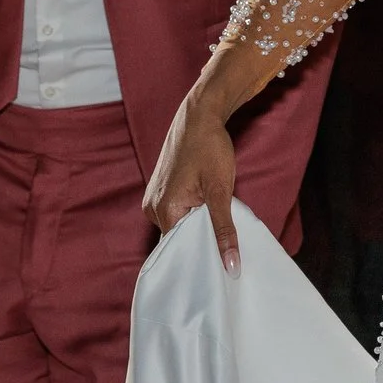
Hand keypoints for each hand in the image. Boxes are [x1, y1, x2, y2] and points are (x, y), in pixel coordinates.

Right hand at [144, 85, 241, 274]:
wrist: (199, 116)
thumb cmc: (210, 148)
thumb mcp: (221, 191)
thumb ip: (224, 229)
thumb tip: (231, 265)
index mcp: (163, 211)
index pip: (180, 251)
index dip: (203, 258)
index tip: (223, 267)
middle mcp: (152, 208)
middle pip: (179, 240)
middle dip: (202, 242)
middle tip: (227, 249)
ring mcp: (154, 198)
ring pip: (180, 225)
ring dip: (199, 226)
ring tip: (220, 227)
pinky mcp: (161, 190)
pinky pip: (177, 213)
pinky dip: (193, 215)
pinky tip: (210, 211)